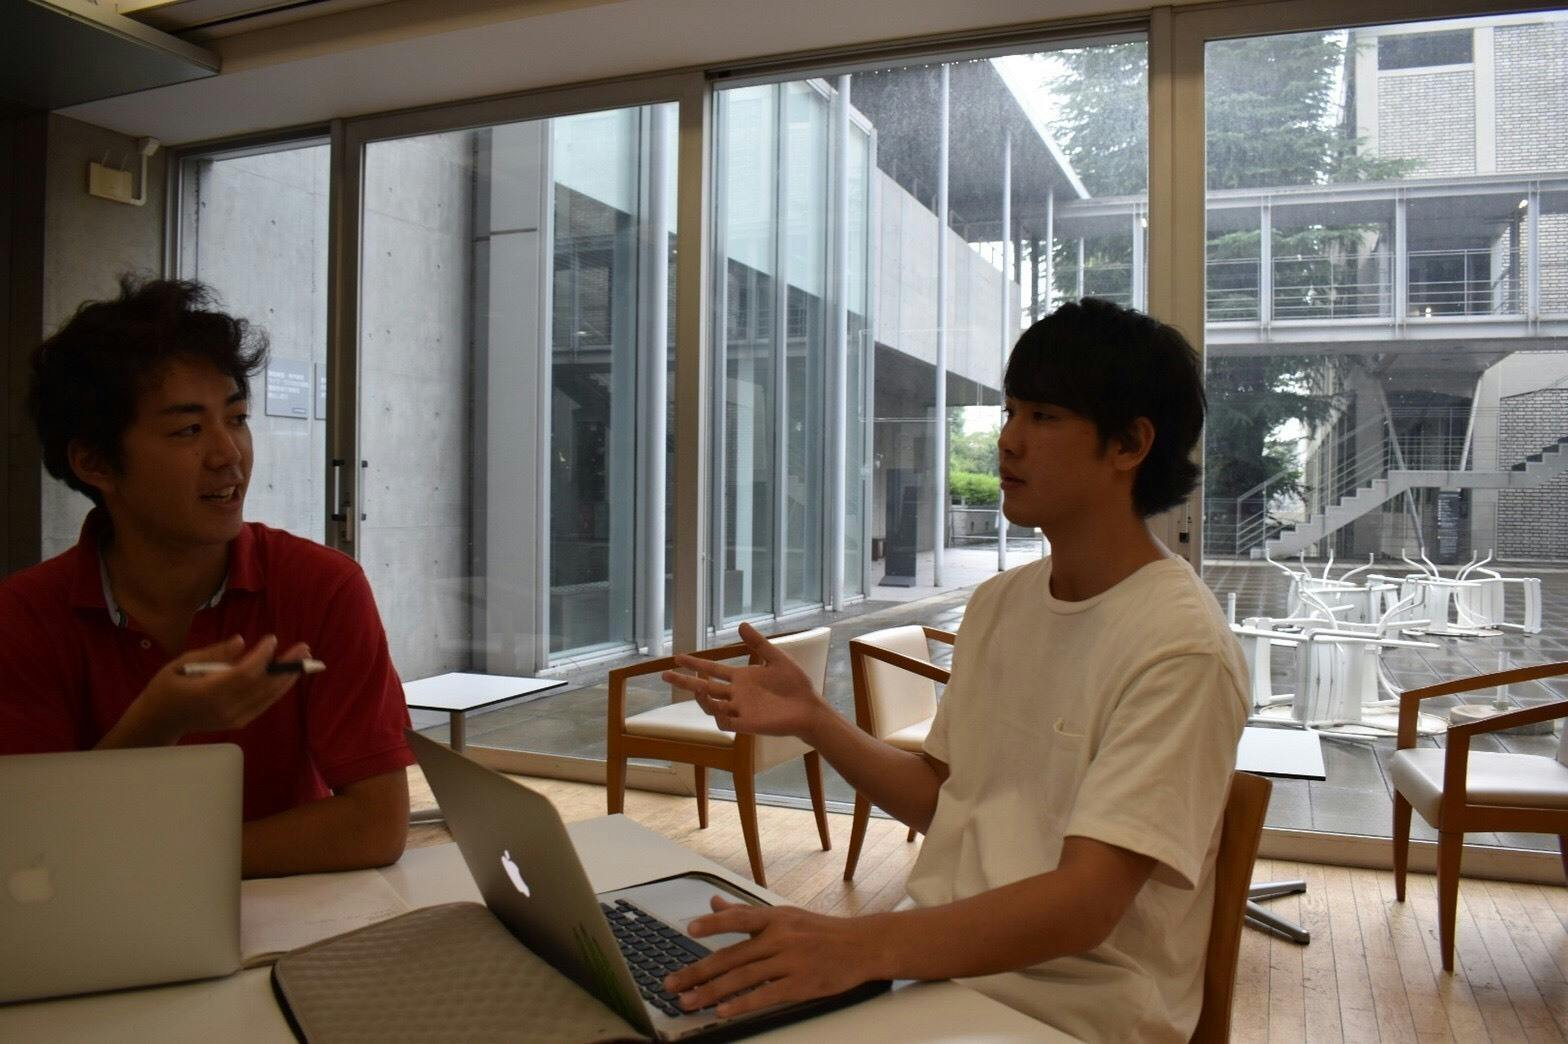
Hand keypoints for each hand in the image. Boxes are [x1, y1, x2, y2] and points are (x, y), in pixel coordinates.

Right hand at [128, 635, 311, 742]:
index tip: (272, 639)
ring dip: (288, 678)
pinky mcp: (238, 722)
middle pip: (262, 686)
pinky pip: (264, 704)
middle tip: (304, 648)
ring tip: (304, 659)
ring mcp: (233, 718)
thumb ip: (213, 654)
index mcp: (207, 692)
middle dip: (286, 666)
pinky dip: (278, 689)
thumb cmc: (166, 687)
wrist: (160, 721)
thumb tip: (241, 641)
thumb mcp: (181, 664)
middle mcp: (225, 708)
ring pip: (267, 697)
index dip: (261, 657)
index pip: (243, 674)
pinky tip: (289, 675)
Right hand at [660, 623, 827, 740]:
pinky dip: (718, 715)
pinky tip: (716, 706)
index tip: (677, 658)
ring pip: (712, 706)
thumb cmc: (795, 684)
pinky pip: (726, 723)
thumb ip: (758, 644)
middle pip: (704, 687)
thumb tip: (741, 625)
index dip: (695, 664)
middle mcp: (737, 694)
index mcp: (742, 678)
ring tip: (697, 689)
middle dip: (685, 681)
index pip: (712, 670)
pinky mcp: (748, 724)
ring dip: (702, 698)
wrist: (809, 707)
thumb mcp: (776, 659)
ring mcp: (740, 710)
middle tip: (664, 675)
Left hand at [663, 897, 884, 1018]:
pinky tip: (723, 1011)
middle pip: (732, 956)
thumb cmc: (820, 932)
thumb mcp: (785, 916)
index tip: (689, 929)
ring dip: (711, 992)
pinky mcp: (800, 984)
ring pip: (743, 977)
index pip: (739, 918)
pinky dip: (741, 1004)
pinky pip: (765, 995)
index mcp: (775, 917)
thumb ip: (747, 913)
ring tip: (689, 1002)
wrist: (862, 946)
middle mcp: (780, 937)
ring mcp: (790, 961)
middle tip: (673, 983)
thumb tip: (714, 903)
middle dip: (698, 971)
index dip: (713, 923)